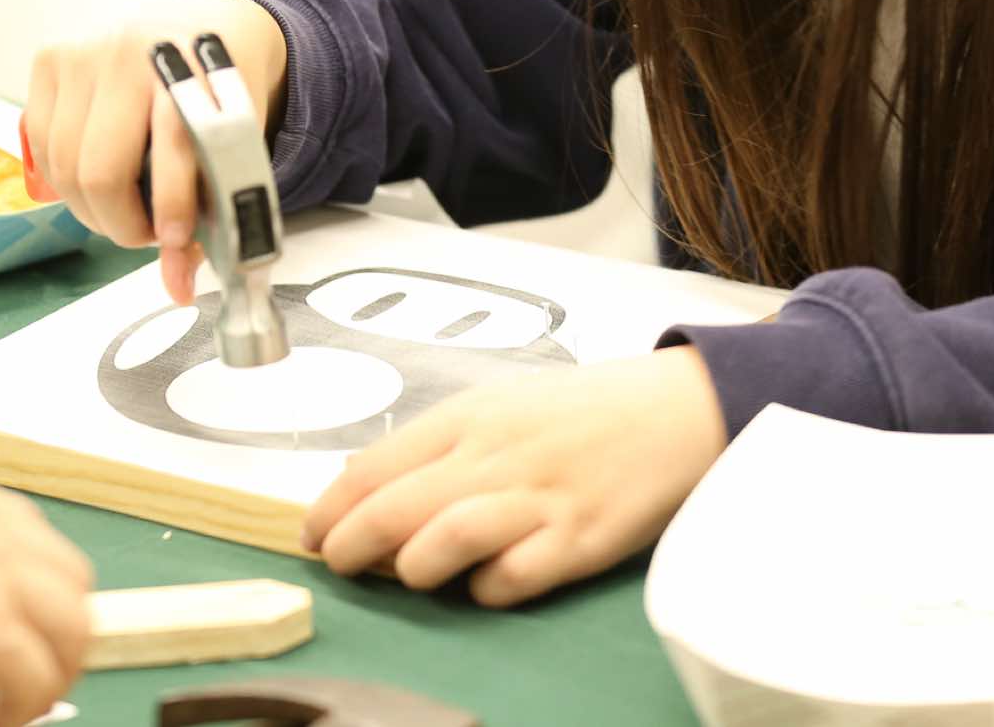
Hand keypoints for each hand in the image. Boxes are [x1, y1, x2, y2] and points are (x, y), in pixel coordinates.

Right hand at [25, 0, 286, 303]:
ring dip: (90, 208)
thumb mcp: (234, 142)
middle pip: (100, 173)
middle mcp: (133, 55)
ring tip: (123, 207)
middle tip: (146, 232)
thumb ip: (208, 211)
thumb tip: (178, 287)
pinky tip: (93, 175)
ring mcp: (85, 53)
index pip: (172, 150)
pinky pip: (41, 145)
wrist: (202, 25)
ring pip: (63, 168)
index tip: (174, 240)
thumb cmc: (218, 93)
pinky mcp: (51, 57)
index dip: (171, 207)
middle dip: (122, 223)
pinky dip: (64, 177)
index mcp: (193, 72)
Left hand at [300, 348, 728, 606]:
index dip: (331, 508)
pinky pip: (511, 579)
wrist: (680, 409)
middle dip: (350, 546)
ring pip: (443, 540)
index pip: (375, 466)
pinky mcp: (579, 540)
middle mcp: (496, 455)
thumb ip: (439, 441)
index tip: (313, 532)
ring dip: (410, 567)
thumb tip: (366, 481)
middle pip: (394, 508)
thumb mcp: (503, 404)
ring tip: (409, 573)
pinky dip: (486, 589)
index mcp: (471, 416)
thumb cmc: (587, 410)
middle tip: (338, 564)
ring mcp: (538, 499)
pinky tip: (485, 583)